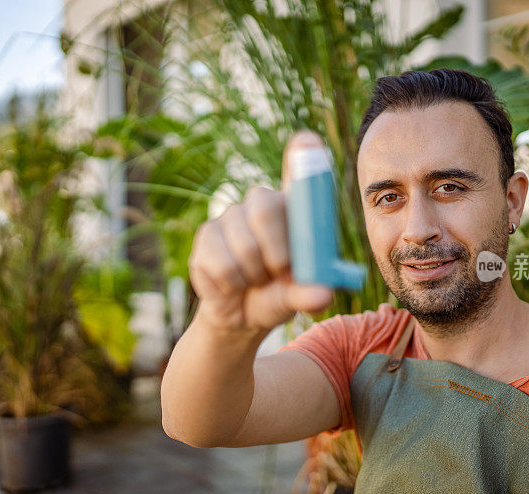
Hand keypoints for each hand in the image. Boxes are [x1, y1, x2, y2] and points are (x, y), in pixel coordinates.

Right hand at [188, 131, 333, 332]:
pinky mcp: (205, 235)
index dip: (303, 153)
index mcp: (294, 207)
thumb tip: (322, 294)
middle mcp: (261, 202)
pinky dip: (232, 285)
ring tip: (256, 281)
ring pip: (244, 245)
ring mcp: (230, 215)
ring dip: (255, 276)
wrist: (242, 316)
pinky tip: (233, 284)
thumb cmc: (280, 295)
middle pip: (266, 206)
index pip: (300, 167)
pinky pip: (222, 264)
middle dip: (277, 249)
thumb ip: (313, 293)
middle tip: (279, 273)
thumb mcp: (301, 296)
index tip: (306, 142)